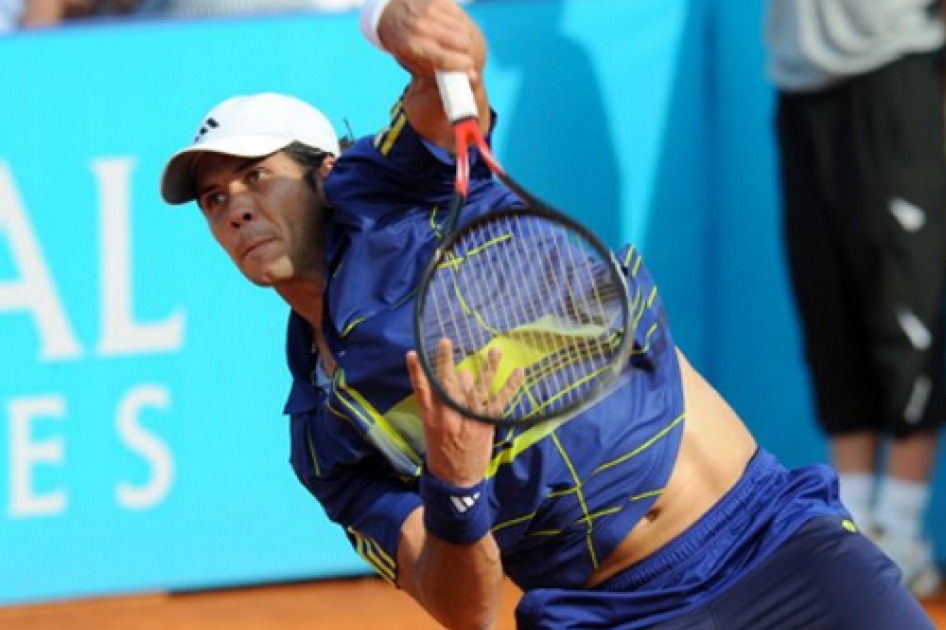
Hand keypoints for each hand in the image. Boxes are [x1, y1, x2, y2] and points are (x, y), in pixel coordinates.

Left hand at [378, 0, 483, 81]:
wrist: (391, 14)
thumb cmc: (405, 45)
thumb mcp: (415, 63)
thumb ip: (442, 71)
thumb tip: (472, 75)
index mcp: (413, 46)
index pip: (445, 58)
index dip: (463, 65)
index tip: (470, 68)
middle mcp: (421, 26)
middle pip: (461, 42)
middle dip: (467, 52)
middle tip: (465, 57)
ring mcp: (430, 10)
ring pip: (463, 28)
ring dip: (466, 39)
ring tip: (460, 45)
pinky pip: (460, 16)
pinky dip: (461, 25)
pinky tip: (455, 30)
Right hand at [406, 340, 520, 485]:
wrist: (455, 480)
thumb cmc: (442, 451)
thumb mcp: (434, 430)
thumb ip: (444, 403)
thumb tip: (461, 375)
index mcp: (432, 417)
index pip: (421, 389)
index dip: (416, 371)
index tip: (413, 353)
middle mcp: (449, 415)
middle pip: (447, 383)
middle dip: (445, 361)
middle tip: (445, 341)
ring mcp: (469, 419)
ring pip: (478, 388)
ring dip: (488, 368)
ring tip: (495, 350)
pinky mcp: (486, 424)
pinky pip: (500, 402)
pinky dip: (511, 387)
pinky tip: (519, 373)